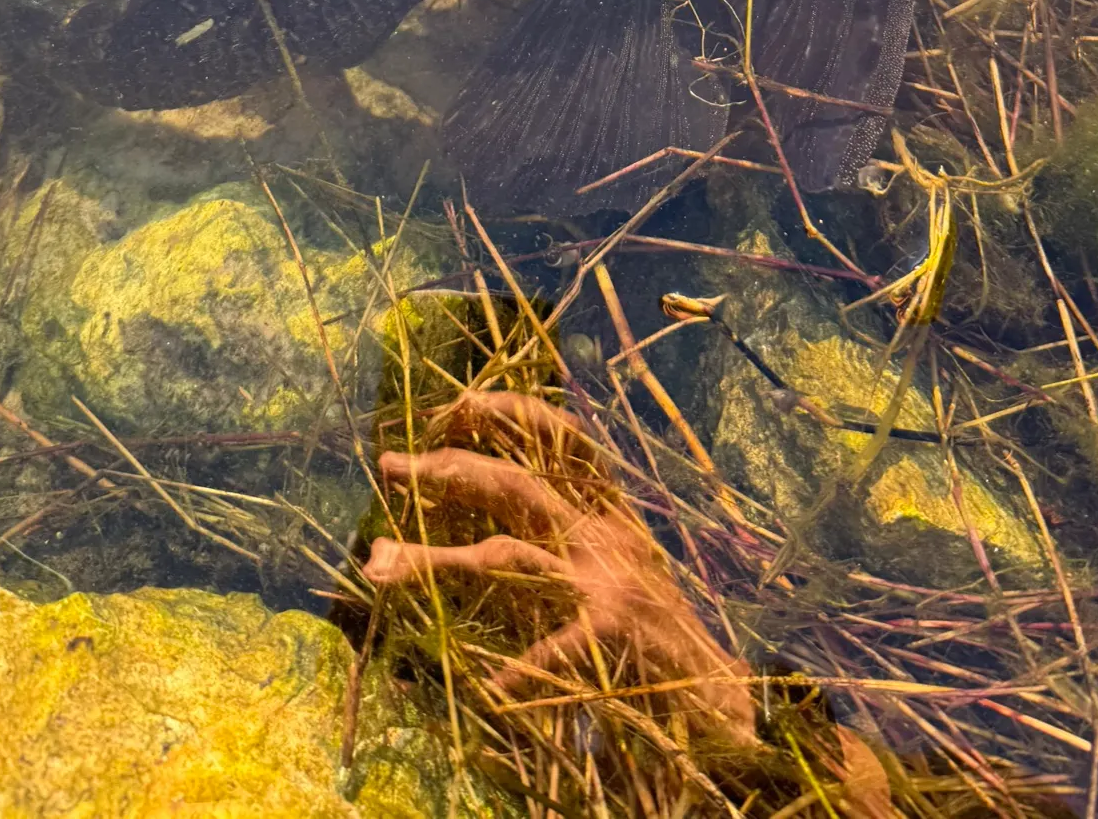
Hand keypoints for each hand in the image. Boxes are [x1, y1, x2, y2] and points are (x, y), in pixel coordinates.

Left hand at [361, 388, 758, 747]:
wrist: (717, 693)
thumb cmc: (644, 633)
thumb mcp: (598, 572)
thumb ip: (535, 550)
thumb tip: (451, 528)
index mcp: (603, 512)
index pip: (557, 436)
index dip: (506, 411)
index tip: (455, 404)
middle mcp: (603, 532)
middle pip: (516, 484)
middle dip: (449, 467)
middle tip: (391, 464)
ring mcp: (609, 577)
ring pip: (507, 554)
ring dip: (437, 561)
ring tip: (381, 568)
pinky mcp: (616, 629)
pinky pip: (557, 643)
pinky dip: (524, 666)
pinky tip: (493, 687)